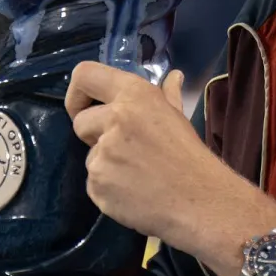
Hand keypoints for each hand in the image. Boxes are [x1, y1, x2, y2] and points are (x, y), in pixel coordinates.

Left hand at [66, 63, 227, 248]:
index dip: (77, 92)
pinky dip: (108, 188)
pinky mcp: (96, 184)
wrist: (198, 200)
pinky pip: (93, 183)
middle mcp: (115, 118)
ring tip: (136, 175)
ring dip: (106, 165)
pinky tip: (132, 192)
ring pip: (90, 156)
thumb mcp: (178, 118)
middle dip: (95, 135)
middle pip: (80, 122)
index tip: (86, 107)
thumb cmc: (190, 156)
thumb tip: (174, 76)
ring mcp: (102, 153)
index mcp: (135, 95)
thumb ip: (167, 95)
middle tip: (125, 148)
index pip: (84, 74)